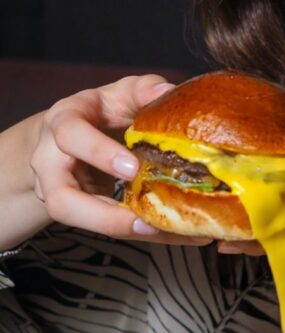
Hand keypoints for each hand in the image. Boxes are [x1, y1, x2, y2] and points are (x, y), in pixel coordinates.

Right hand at [30, 74, 208, 244]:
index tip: (133, 169)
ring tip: (162, 232)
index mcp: (64, 124)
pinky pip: (109, 229)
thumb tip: (168, 91)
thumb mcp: (119, 95)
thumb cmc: (101, 113)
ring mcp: (60, 192)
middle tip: (145, 221)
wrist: (75, 138)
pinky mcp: (82, 213)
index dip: (100, 154)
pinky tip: (177, 235)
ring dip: (122, 230)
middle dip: (102, 214)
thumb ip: (142, 90)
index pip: (71, 136)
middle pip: (61, 199)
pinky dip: (143, 234)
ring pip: (80, 223)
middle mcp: (52, 163)